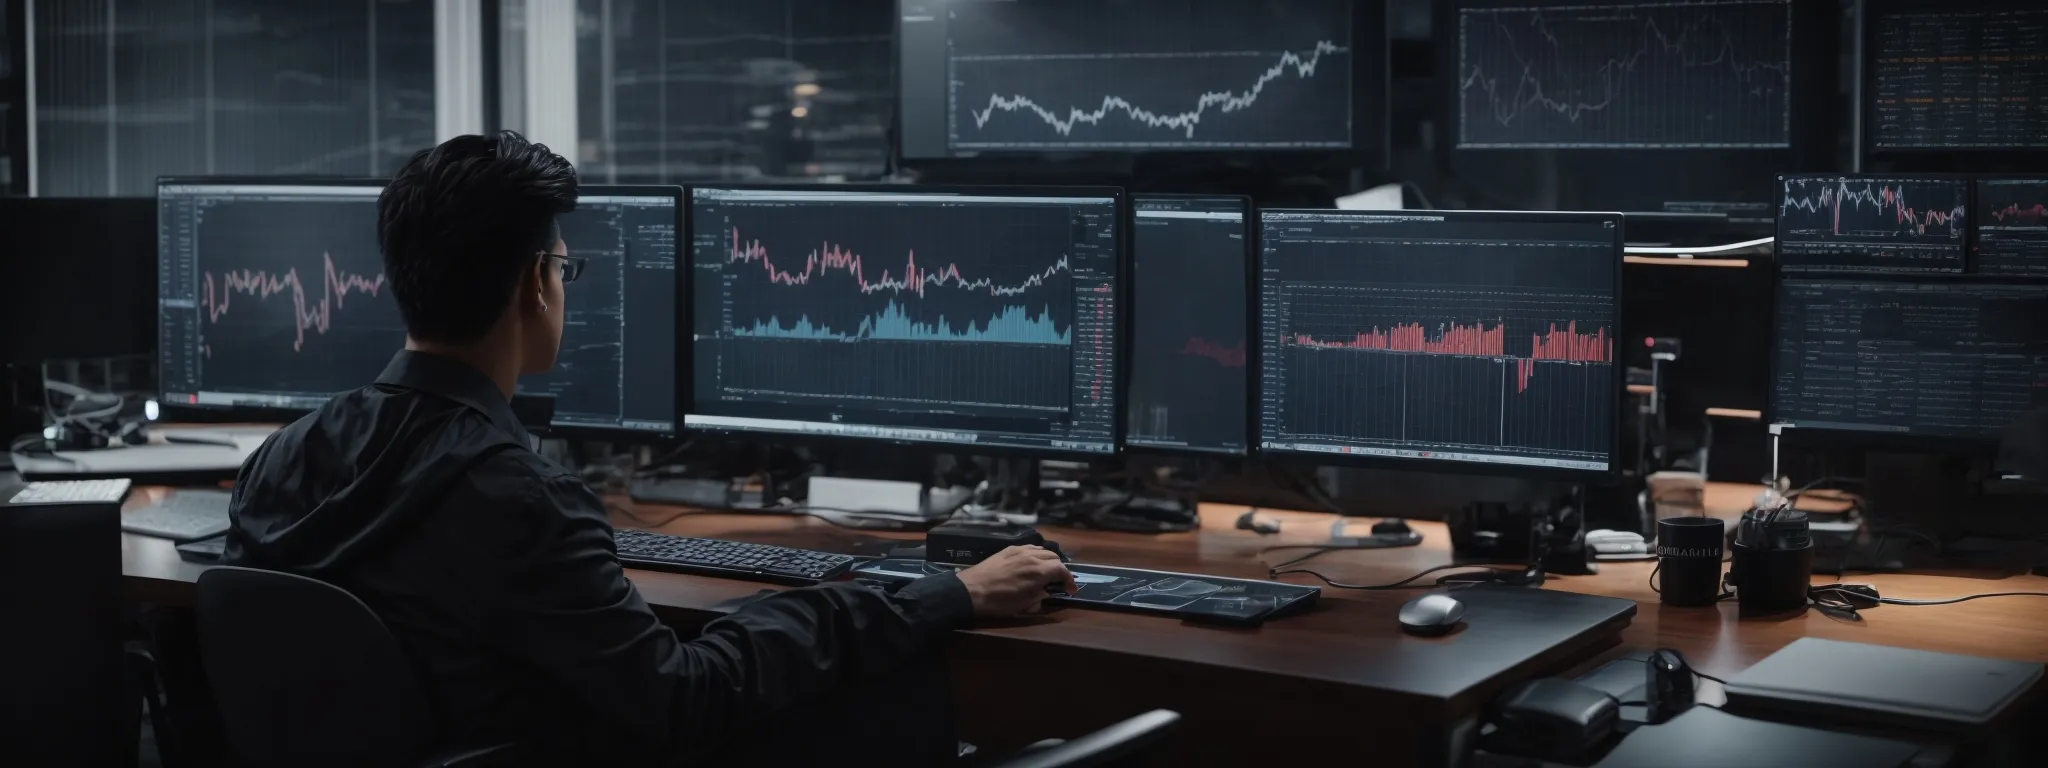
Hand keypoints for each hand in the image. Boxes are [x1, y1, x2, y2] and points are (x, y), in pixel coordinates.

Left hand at [956, 546, 1076, 616]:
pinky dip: (1036, 554)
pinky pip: (1029, 547)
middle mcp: (1032, 556)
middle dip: (1060, 570)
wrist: (972, 590)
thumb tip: (1049, 591)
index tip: (1071, 590)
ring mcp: (1019, 550)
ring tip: (1047, 572)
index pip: (1062, 570)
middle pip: (1054, 557)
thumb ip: (1041, 595)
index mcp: (1039, 571)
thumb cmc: (1000, 602)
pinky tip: (1032, 563)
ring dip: (1049, 560)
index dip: (1069, 581)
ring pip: (1042, 550)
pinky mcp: (1008, 549)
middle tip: (1059, 582)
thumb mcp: (1025, 604)